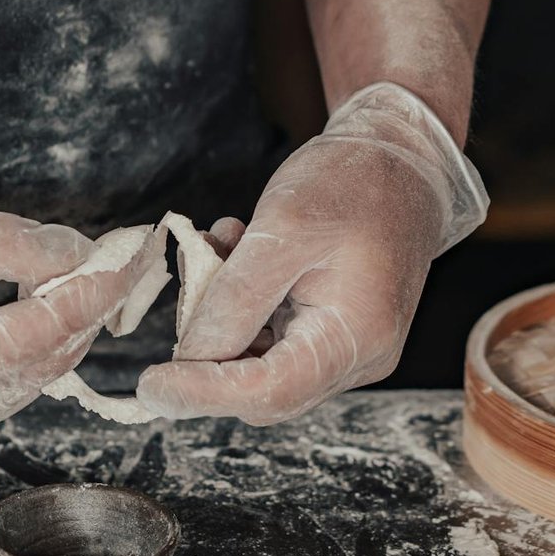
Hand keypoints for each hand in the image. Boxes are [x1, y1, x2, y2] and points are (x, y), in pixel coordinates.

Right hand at [0, 213, 146, 455]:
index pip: (61, 319)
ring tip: (57, 277)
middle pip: (55, 354)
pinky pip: (2, 391)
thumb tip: (81, 252)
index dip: (105, 278)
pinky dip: (19, 352)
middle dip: (85, 303)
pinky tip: (14, 314)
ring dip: (53, 328)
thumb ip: (14, 245)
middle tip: (107, 253)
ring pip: (33, 376)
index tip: (137, 245)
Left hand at [137, 83, 487, 424]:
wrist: (404, 161)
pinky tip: (234, 252)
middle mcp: (357, 358)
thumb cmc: (353, 183)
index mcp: (356, 335)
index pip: (268, 393)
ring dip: (221, 320)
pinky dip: (240, 308)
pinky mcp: (331, 333)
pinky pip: (271, 340)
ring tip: (217, 249)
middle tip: (184, 296)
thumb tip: (191, 357)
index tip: (150, 384)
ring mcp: (346, 350)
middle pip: (262, 392)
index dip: (202, 394)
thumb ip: (235, 299)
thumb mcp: (283, 227)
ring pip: (260, 365)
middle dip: (208, 355)